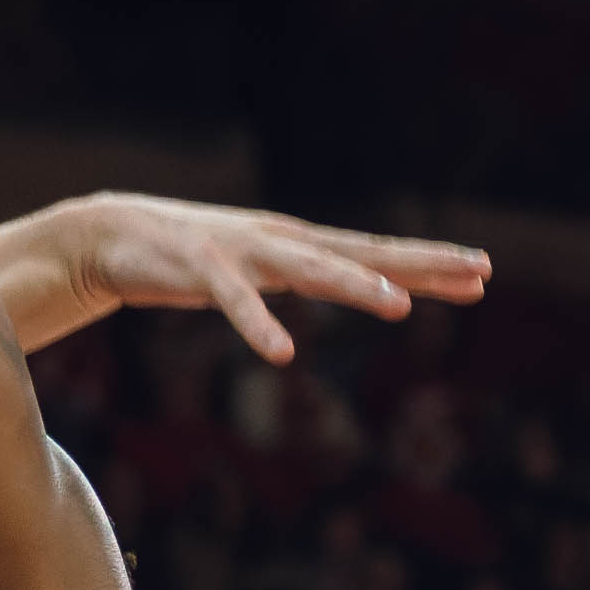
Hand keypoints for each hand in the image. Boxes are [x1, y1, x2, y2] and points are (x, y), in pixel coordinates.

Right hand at [52, 196, 491, 362]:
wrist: (105, 236)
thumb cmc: (189, 260)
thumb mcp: (260, 270)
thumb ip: (305, 279)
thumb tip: (354, 291)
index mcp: (296, 244)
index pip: (375, 252)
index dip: (428, 263)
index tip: (483, 272)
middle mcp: (280, 241)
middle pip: (361, 253)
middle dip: (420, 264)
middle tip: (478, 272)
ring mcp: (241, 252)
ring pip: (309, 269)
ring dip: (355, 285)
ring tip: (399, 303)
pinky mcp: (197, 270)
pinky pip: (233, 303)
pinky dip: (257, 326)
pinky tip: (281, 353)